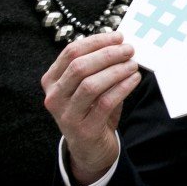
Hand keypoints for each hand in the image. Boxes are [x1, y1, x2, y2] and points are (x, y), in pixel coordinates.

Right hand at [42, 31, 141, 185]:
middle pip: (79, 66)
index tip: (118, 37)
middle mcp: (54, 97)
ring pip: (91, 85)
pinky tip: (134, 79)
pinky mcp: (84, 129)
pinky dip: (122, 88)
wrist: (90, 148)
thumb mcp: (89, 86)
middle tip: (129, 49)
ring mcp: (66, 115)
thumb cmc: (92, 110)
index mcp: (52, 80)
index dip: (96, 41)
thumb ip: (98, 66)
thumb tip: (120, 43)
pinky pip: (105, 103)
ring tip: (133, 64)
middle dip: (107, 54)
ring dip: (116, 70)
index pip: (71, 52)